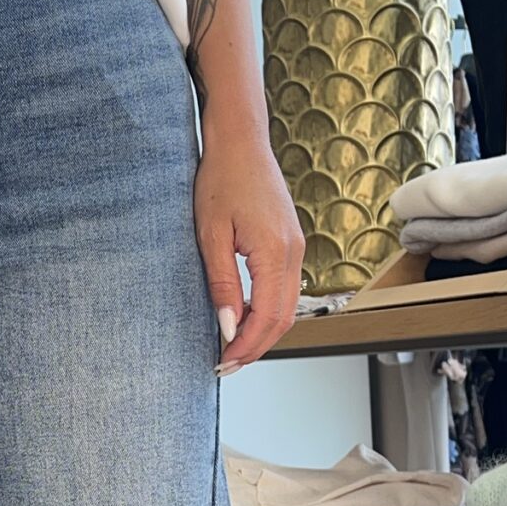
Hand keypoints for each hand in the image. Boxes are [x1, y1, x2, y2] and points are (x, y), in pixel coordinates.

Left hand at [195, 114, 303, 373]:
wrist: (240, 141)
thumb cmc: (221, 178)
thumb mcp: (210, 235)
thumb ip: (222, 284)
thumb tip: (227, 327)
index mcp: (275, 251)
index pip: (267, 317)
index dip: (247, 346)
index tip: (224, 363)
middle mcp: (293, 252)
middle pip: (283, 318)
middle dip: (256, 346)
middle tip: (226, 364)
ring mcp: (295, 247)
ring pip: (287, 306)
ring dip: (262, 330)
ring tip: (231, 345)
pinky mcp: (290, 242)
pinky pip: (284, 288)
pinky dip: (266, 309)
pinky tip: (242, 314)